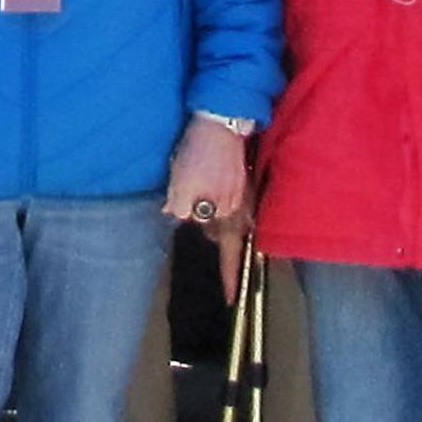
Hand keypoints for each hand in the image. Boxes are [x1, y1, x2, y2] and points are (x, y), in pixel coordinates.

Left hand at [163, 115, 251, 293]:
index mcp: (226, 214)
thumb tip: (180, 217)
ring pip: (226, 216)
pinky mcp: (237, 174)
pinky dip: (213, 200)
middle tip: (197, 228)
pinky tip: (201, 185)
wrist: (217, 120)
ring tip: (193, 201)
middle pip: (226, 235)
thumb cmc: (198, 155)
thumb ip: (180, 208)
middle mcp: (239, 206)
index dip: (230, 279)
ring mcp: (241, 190)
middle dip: (212, 237)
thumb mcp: (180, 186)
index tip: (232, 301)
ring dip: (210, 218)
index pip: (229, 255)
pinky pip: (226, 199)